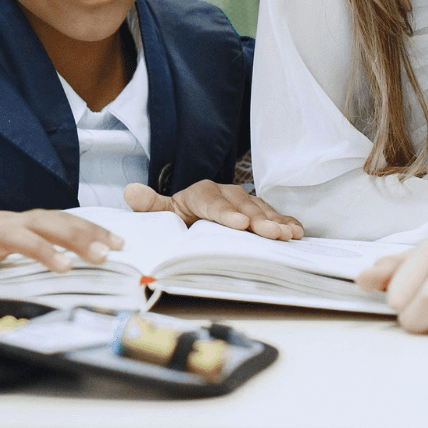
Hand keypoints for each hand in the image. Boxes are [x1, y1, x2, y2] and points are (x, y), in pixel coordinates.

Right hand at [0, 192, 124, 294]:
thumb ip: (15, 247)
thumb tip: (57, 260)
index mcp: (6, 225)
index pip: (55, 221)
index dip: (87, 229)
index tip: (119, 241)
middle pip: (43, 224)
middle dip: (77, 237)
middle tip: (107, 253)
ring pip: (11, 238)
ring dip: (40, 251)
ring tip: (64, 267)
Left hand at [124, 179, 303, 238]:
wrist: (195, 215)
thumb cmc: (180, 216)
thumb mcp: (164, 212)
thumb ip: (151, 205)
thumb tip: (130, 192)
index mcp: (201, 193)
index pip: (212, 202)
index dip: (226, 213)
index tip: (239, 224)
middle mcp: (226, 194)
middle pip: (242, 206)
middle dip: (257, 220)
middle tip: (270, 234)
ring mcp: (245, 202)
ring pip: (262, 210)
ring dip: (276, 222)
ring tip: (287, 235)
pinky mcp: (260, 212)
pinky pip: (275, 215)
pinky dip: (287, 222)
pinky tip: (297, 232)